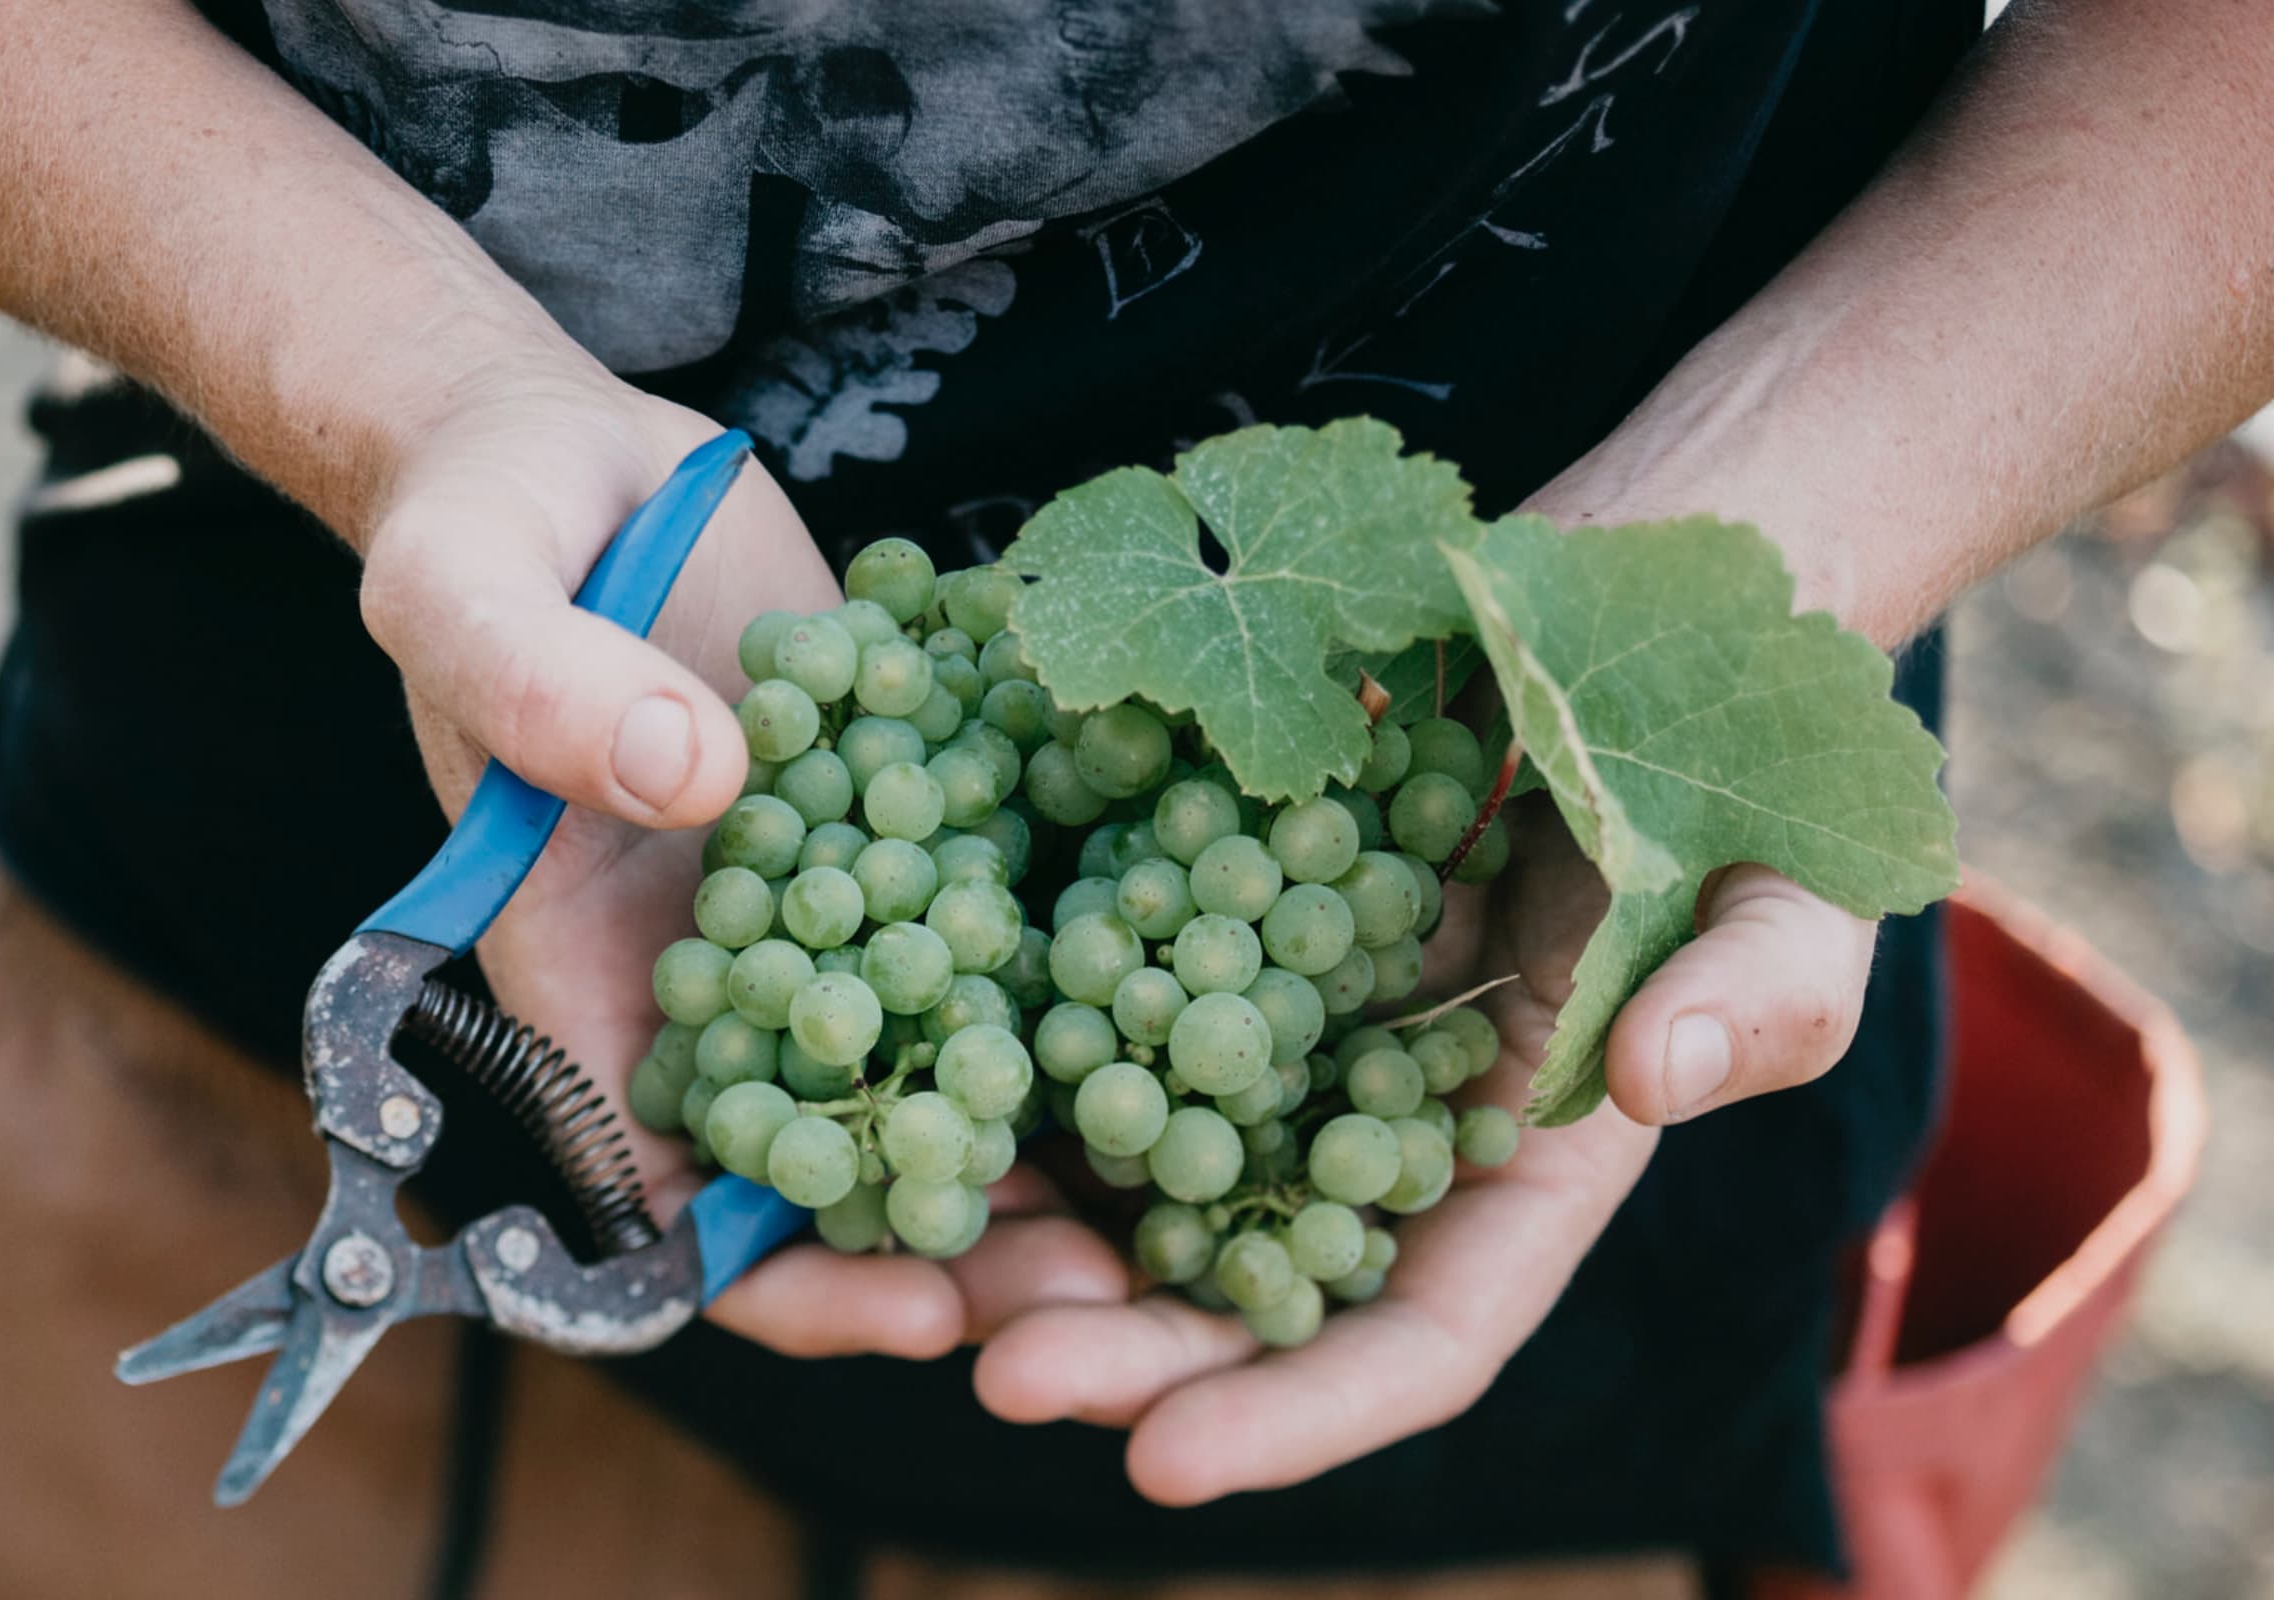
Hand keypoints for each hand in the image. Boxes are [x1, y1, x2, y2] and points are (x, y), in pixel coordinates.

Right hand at [353, 373, 1131, 1360]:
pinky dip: (1087, 968)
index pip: (671, 1193)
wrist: (568, 448)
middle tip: (1105, 1293)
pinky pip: (998, 918)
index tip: (921, 1310)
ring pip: (939, 1063)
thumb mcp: (463, 589)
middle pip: (833, 1165)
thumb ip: (542, 686)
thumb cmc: (476, 524)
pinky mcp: (908, 816)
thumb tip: (696, 780)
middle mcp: (710, 970)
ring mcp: (820, 901)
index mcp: (583, 972)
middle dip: (962, 1244)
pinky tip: (1216, 990)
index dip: (786, 1278)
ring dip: (1046, 1136)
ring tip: (1185, 1178)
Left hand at [963, 798, 1884, 1503]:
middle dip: (1119, 1351)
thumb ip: (1753, 998)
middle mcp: (1373, 1144)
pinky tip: (908, 1086)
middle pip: (1237, 1295)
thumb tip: (1639, 1079)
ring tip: (913, 1268)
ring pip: (1132, 1181)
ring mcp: (1273, 1048)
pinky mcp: (1192, 939)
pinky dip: (1002, 1072)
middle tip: (994, 1370)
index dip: (1292, 1419)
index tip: (1158, 1466)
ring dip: (1029, 1239)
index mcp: (1516, 1188)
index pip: (1409, 1349)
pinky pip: (1085, 1026)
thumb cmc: (1743, 795)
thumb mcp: (1792, 899)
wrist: (1620, 631)